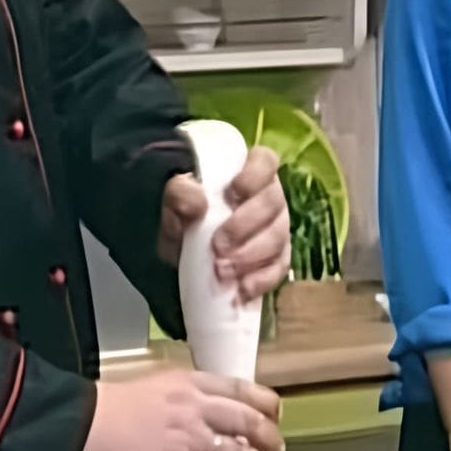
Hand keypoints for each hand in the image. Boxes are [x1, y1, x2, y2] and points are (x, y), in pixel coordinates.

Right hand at [74, 367, 284, 450]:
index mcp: (188, 383)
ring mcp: (187, 438)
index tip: (274, 412)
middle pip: (249, 420)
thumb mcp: (152, 388)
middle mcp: (194, 407)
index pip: (240, 388)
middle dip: (270, 437)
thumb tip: (199, 416)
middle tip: (278, 449)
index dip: (265, 402)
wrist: (79, 424)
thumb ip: (181, 398)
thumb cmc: (106, 407)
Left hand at [158, 144, 289, 300]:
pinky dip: (261, 280)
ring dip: (250, 256)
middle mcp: (268, 196)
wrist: (179, 248)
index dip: (255, 175)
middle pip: (273, 203)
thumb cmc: (182, 212)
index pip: (265, 161)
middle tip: (218, 246)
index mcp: (247, 171)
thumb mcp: (171, 200)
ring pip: (279, 238)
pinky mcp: (276, 258)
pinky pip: (279, 268)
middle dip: (246, 226)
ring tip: (222, 270)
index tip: (235, 191)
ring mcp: (276, 228)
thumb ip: (179, 193)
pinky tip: (242, 289)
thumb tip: (197, 203)